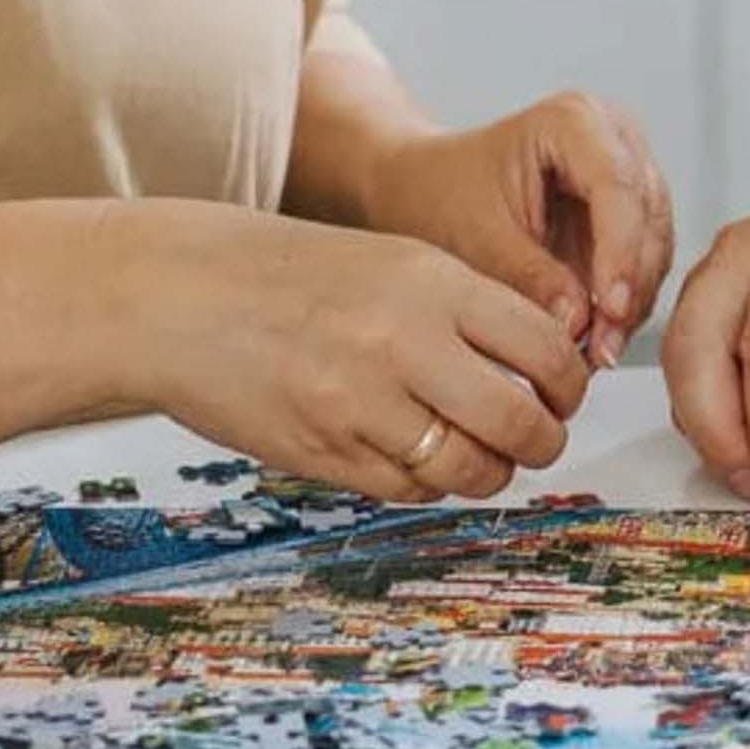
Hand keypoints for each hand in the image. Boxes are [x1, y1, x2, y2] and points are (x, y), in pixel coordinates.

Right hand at [128, 201, 590, 502]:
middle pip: (518, 420)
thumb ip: (464, 307)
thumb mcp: (393, 261)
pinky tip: (420, 459)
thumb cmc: (291, 274)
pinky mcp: (324, 452)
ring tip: (484, 458)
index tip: (564, 392)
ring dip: (489, 472)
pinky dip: (427, 482)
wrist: (181, 296)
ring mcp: (361, 403)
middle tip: (540, 438)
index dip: (568, 381)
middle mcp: (403, 341)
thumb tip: (541, 363)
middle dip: (543, 440)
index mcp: (431, 281)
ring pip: (467, 468)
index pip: (542, 345)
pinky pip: (406, 487)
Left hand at [364, 90, 674, 367]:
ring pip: (655, 243)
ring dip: (633, 301)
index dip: (620, 253)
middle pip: (646, 216)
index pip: (617, 186)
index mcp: (573, 120)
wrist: (430, 190)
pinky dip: (627, 301)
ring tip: (597, 352)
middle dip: (629, 287)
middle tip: (602, 348)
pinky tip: (600, 336)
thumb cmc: (444, 195)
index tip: (609, 311)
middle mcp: (613, 137)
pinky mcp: (630, 210)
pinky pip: (646, 260)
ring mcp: (628, 171)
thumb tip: (579, 321)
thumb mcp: (478, 238)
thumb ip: (530, 277)